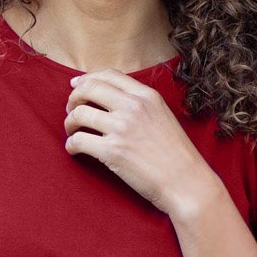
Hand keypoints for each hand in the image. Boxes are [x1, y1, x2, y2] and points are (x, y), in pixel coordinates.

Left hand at [64, 71, 213, 215]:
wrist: (186, 182)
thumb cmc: (176, 154)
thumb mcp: (163, 116)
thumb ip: (141, 104)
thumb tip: (111, 98)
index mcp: (146, 96)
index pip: (109, 75)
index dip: (87, 79)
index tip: (76, 86)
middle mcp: (133, 107)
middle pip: (89, 89)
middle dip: (73, 98)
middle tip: (71, 111)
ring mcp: (121, 128)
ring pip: (79, 114)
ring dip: (69, 123)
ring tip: (72, 132)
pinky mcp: (112, 152)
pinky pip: (77, 141)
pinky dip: (71, 145)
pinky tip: (74, 150)